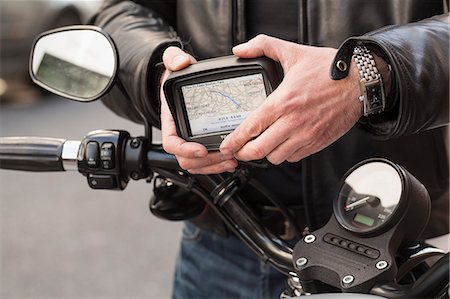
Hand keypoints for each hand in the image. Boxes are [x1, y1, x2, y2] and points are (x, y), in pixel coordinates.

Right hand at [160, 46, 237, 173]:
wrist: (183, 81)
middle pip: (186, 159)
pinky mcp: (201, 142)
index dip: (185, 150)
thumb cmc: (177, 76)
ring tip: (232, 160)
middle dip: (207, 161)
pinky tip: (232, 160)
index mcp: (170, 120)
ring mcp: (190, 140)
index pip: (171, 143)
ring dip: (214, 165)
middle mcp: (179, 133)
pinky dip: (218, 164)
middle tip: (226, 154)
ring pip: (197, 164)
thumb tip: (180, 63)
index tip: (200, 149)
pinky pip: (206, 162)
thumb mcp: (173, 62)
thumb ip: (173, 58)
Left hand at [219, 35, 363, 163]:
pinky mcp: (317, 142)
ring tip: (263, 144)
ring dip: (266, 153)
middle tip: (240, 150)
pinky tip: (283, 143)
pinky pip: (294, 157)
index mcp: (283, 101)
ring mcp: (306, 135)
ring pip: (276, 157)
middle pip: (259, 150)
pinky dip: (285, 154)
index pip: (251, 128)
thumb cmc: (329, 69)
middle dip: (245, 153)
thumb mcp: (293, 52)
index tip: (226, 146)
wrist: (361, 81)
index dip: (234, 141)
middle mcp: (293, 122)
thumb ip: (263, 46)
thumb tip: (241, 49)